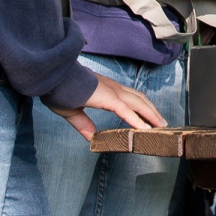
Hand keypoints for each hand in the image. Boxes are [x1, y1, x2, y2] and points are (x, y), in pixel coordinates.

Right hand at [51, 73, 167, 139]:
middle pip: (139, 100)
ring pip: (138, 103)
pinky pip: (126, 110)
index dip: (141, 108)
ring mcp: (112, 92)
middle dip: (152, 111)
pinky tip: (145, 129)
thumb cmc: (60, 90)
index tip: (150, 118)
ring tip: (160, 126)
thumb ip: (83, 124)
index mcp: (106, 90)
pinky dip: (137, 120)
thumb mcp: (72, 112)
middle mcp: (113, 88)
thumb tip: (91, 137)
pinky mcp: (108, 98)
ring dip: (151, 115)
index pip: (129, 98)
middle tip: (162, 123)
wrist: (53, 78)